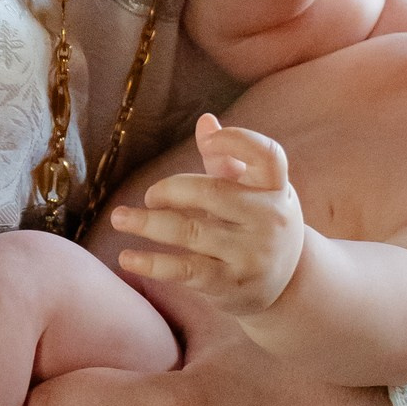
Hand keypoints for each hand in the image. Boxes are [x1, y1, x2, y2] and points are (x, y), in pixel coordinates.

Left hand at [110, 113, 304, 314]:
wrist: (287, 286)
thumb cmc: (259, 226)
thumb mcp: (252, 192)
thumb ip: (227, 160)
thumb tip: (205, 120)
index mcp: (276, 189)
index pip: (267, 155)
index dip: (238, 141)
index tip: (208, 142)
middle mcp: (270, 220)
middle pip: (211, 192)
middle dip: (170, 190)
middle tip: (149, 196)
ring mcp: (252, 254)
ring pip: (190, 231)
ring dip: (148, 223)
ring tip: (119, 218)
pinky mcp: (231, 284)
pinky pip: (184, 270)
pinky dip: (151, 263)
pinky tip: (126, 257)